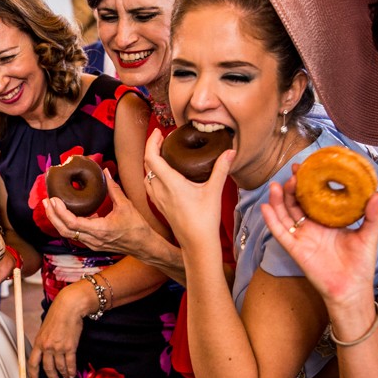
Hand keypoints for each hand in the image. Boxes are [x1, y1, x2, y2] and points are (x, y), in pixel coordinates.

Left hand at [27, 286, 85, 377]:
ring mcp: (59, 348)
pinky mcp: (70, 348)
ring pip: (60, 367)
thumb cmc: (58, 314)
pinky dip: (71, 370)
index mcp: (38, 342)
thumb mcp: (45, 328)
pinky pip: (70, 364)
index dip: (33, 374)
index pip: (32, 362)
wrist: (69, 307)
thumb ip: (44, 340)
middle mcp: (47, 347)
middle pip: (47, 368)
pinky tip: (72, 373)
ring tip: (66, 377)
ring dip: (63, 374)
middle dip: (52, 377)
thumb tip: (46, 351)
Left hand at [45, 169, 161, 256]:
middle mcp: (92, 239)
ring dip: (57, 220)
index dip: (60, 212)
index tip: (53, 199)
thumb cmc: (136, 227)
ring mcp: (92, 243)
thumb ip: (113, 189)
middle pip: (64, 230)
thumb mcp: (125, 205)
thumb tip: (105, 172)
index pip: (72, 223)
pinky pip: (75, 235)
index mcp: (99, 230)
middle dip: (52, 216)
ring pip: (68, 234)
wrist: (143, 245)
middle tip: (46, 201)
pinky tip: (66, 212)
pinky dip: (67, 224)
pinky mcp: (93, 244)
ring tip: (52, 206)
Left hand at [142, 128, 232, 249]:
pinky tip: (162, 176)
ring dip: (151, 162)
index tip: (158, 132)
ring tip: (161, 154)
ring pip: (146, 176)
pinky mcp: (160, 207)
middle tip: (161, 139)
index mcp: (170, 184)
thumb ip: (221, 169)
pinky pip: (150, 187)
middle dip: (151, 148)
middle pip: (147, 164)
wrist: (197, 245)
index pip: (152, 157)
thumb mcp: (214, 191)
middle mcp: (160, 191)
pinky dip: (152, 175)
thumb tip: (230, 151)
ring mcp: (158, 200)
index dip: (152, 142)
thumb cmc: (205, 220)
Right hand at [261, 171, 377, 308]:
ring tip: (276, 185)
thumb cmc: (360, 264)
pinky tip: (266, 207)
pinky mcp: (296, 249)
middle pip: (295, 203)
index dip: (307, 182)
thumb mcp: (369, 235)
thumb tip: (375, 194)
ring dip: (278, 200)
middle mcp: (311, 228)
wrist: (352, 289)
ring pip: (284, 215)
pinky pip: (280, 233)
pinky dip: (272, 221)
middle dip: (292, 187)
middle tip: (293, 172)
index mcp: (327, 221)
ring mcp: (302, 238)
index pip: (312, 198)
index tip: (305, 167)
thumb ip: (372, 215)